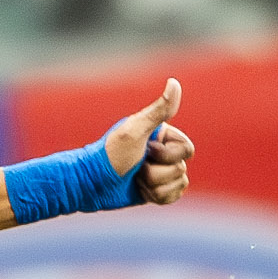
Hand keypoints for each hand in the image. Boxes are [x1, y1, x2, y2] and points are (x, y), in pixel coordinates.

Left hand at [97, 77, 193, 205]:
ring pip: (178, 183)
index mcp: (161, 134)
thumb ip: (159, 110)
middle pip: (181, 168)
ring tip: (135, 179)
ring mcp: (160, 172)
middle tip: (136, 167)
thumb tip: (175, 82)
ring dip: (154, 185)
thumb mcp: (135, 130)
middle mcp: (163, 152)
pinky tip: (141, 190)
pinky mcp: (156, 190)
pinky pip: (172, 197)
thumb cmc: (110, 155)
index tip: (146, 150)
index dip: (168, 155)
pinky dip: (157, 196)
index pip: (187, 149)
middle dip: (157, 173)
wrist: (90, 184)